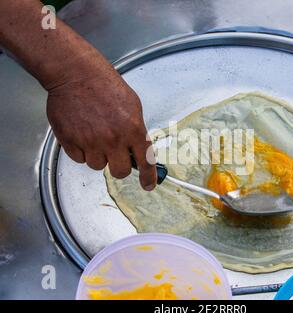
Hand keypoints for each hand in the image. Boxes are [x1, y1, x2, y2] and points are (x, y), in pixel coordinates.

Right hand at [46, 58, 156, 190]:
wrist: (76, 74)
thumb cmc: (104, 85)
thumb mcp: (133, 105)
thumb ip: (136, 130)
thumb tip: (138, 150)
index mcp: (132, 129)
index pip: (145, 161)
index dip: (147, 177)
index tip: (148, 185)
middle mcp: (113, 139)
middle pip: (119, 172)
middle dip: (119, 166)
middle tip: (115, 153)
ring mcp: (90, 141)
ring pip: (97, 166)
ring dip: (98, 156)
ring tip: (95, 135)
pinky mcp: (70, 141)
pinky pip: (79, 158)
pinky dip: (81, 150)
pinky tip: (82, 132)